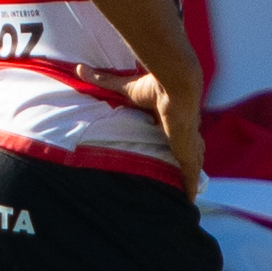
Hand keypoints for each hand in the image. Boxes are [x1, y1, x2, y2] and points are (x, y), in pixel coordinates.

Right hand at [77, 63, 203, 198]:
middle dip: (186, 161)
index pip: (175, 131)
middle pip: (188, 150)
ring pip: (192, 165)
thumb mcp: (125, 88)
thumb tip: (79, 68)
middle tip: (179, 175)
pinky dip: (190, 189)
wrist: (175, 85)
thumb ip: (104, 80)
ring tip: (184, 192)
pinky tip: (189, 202)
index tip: (170, 146)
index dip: (174, 139)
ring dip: (189, 178)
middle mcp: (183, 131)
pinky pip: (191, 177)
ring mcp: (188, 144)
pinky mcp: (188, 154)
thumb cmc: (153, 85)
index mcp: (171, 115)